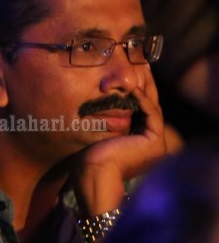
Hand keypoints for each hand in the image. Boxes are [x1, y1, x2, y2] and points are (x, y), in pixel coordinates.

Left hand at [73, 78, 167, 216]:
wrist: (92, 178)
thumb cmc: (86, 162)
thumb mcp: (95, 135)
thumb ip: (101, 121)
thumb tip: (89, 103)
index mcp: (140, 143)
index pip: (140, 110)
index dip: (135, 91)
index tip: (126, 74)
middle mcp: (151, 143)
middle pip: (149, 105)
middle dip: (144, 84)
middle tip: (138, 65)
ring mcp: (156, 143)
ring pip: (152, 106)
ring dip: (144, 87)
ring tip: (137, 69)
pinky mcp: (154, 141)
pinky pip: (150, 113)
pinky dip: (141, 99)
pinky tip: (131, 87)